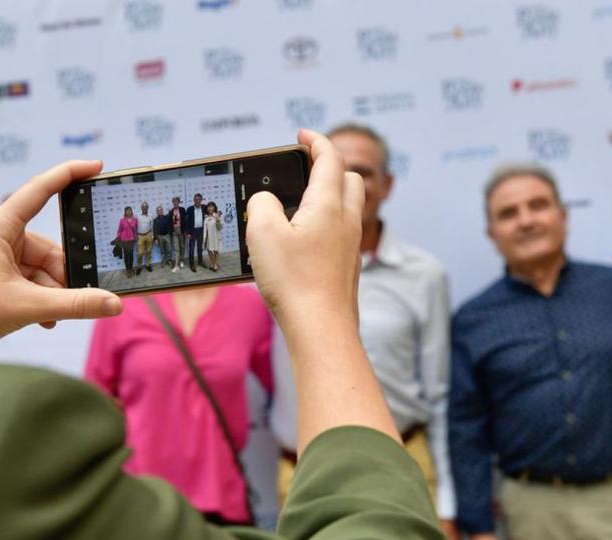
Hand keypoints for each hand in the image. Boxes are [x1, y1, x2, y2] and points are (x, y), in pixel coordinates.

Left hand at [0, 160, 122, 350]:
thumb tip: (113, 303)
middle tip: (75, 298)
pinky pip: (26, 276)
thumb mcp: (29, 307)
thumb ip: (75, 304)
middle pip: (46, 247)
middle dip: (62, 275)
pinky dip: (37, 295)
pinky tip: (43, 318)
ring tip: (50, 316)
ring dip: (50, 292)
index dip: (69, 174)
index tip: (96, 167)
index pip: (40, 190)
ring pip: (39, 266)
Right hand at [246, 129, 362, 333]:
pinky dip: (326, 225)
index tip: (301, 136)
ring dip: (329, 196)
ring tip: (298, 205)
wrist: (321, 330)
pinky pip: (341, 234)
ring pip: (347, 208)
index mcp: (329, 204)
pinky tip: (301, 241)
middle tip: (303, 170)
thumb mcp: (263, 233)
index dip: (315, 141)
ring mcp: (350, 246)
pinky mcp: (346, 269)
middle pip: (348, 180)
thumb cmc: (294, 282)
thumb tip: (266, 201)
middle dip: (328, 167)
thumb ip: (261, 204)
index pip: (329, 158)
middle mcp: (346, 222)